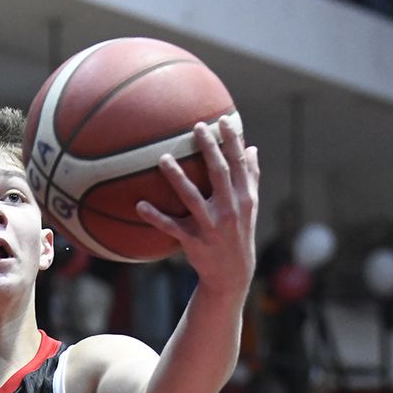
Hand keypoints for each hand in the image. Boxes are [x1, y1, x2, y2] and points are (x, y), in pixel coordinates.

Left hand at [136, 118, 258, 296]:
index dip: (232, 141)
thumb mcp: (250, 206)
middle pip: (219, 173)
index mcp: (244, 197)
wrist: (232, 273)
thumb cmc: (240, 232)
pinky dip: (155, 217)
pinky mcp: (193, 241)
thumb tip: (252, 147)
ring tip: (162, 159)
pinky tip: (139, 205)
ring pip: (192, 198)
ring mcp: (211, 226)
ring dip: (177, 178)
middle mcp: (230, 209)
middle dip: (209, 149)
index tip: (222, 120)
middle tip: (195, 127)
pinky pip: (171, 227)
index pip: (239, 164)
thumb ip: (251, 177)